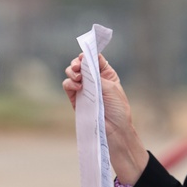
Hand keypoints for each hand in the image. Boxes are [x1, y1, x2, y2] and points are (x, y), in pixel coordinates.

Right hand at [62, 52, 147, 182]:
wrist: (114, 130)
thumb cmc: (118, 109)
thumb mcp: (110, 87)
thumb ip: (96, 74)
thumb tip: (82, 62)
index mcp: (106, 75)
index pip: (95, 60)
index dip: (89, 55)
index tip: (84, 56)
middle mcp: (94, 80)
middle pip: (81, 65)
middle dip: (77, 63)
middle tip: (77, 66)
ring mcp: (84, 89)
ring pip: (72, 74)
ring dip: (72, 72)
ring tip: (78, 77)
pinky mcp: (76, 99)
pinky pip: (68, 86)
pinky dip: (70, 82)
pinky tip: (77, 86)